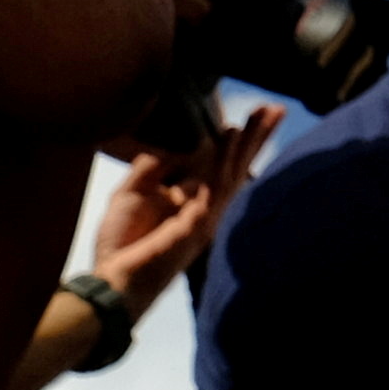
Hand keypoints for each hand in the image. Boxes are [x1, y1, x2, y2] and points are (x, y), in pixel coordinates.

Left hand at [97, 103, 282, 296]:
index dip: (239, 140)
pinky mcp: (198, 223)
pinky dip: (226, 160)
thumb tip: (177, 141)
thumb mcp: (132, 191)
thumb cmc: (121, 242)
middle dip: (256, 138)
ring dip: (247, 142)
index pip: (221, 164)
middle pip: (236, 166)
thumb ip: (152, 164)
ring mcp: (205, 215)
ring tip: (262, 115)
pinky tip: (233, 137)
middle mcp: (204, 205)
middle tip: (276, 109)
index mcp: (190, 198)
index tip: (253, 114)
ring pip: (231, 172)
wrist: (111, 280)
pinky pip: (216, 186)